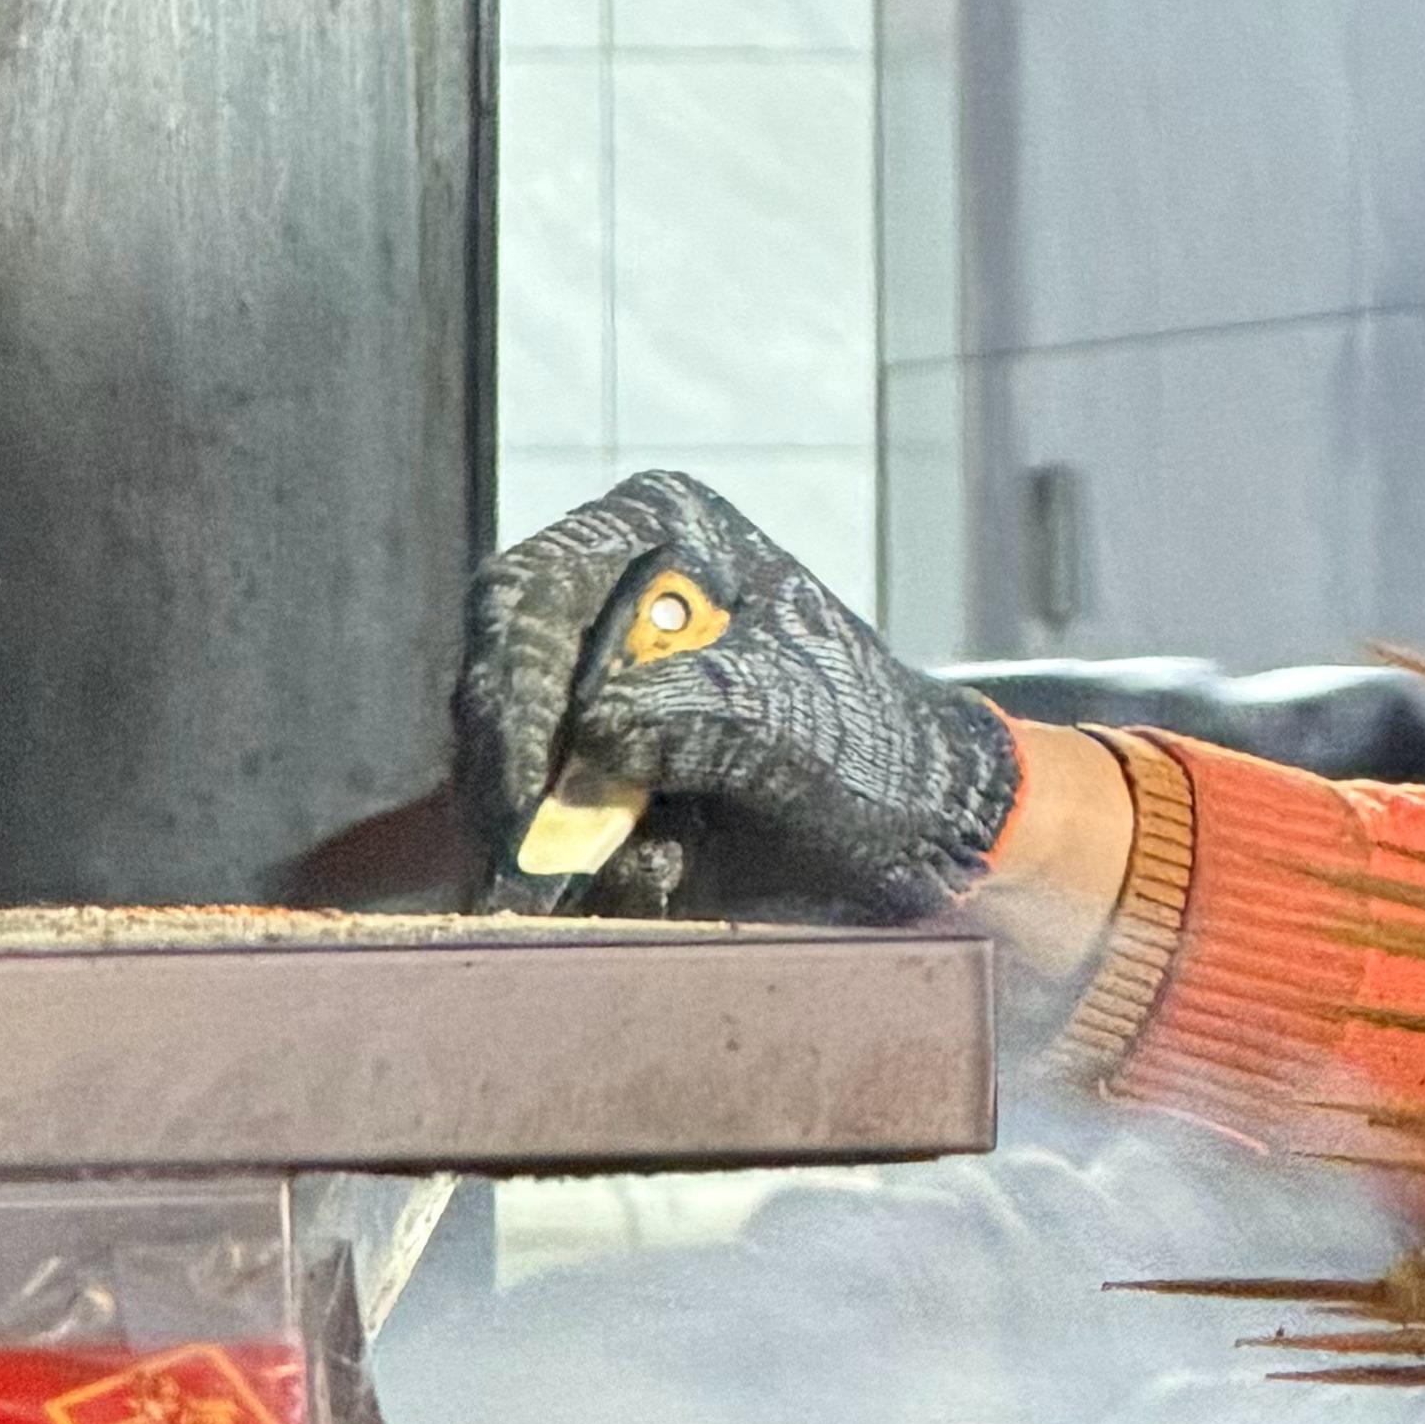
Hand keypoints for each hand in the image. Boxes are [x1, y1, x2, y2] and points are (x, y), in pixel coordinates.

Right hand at [453, 472, 1020, 921]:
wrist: (927, 845)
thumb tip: (600, 732)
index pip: (531, 596)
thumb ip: (708, 715)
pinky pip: (530, 834)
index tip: (532, 786)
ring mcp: (587, 695)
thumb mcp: (808, 731)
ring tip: (659, 874)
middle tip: (538, 863)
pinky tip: (657, 888)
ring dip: (554, 842)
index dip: (514, 692)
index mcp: (661, 536)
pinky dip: (574, 877)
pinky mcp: (583, 784)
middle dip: (517, 784)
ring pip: (500, 770)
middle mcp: (607, 601)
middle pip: (497, 685)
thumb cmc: (886, 756)